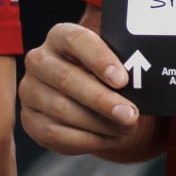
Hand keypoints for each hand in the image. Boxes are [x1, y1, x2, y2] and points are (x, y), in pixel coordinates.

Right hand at [19, 23, 157, 155]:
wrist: (87, 96)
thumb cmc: (105, 73)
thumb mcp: (114, 61)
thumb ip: (124, 63)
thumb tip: (146, 74)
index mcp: (60, 36)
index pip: (77, 41)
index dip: (100, 59)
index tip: (123, 79)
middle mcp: (39, 60)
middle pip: (67, 79)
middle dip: (103, 100)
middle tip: (130, 114)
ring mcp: (30, 91)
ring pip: (62, 109)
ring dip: (98, 123)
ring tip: (125, 128)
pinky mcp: (30, 119)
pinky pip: (55, 133)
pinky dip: (86, 139)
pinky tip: (108, 139)